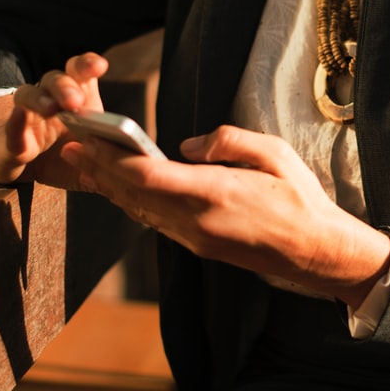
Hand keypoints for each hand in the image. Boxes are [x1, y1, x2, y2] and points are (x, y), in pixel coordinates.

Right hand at [0, 52, 107, 186]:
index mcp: (75, 101)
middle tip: (76, 101)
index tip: (99, 65)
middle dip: (67, 86)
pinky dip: (16, 122)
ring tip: (51, 108)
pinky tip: (20, 117)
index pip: (80, 74)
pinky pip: (11, 127)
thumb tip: (130, 168)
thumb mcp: (90, 161)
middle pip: (56, 80)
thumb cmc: (60, 158)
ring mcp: (26, 116)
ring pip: (28, 94)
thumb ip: (108, 163)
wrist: (18, 166)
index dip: (88, 65)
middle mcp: (50, 100)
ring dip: (41, 98)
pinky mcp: (9, 139)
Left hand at [60, 125, 389, 306]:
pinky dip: (134, 204)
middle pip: (135, 193)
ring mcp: (197, 238)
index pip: (149, 175)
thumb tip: (187, 146)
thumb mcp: (275, 153)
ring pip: (141, 211)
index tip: (89, 139)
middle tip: (73, 146)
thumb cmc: (301, 199)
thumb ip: (228, 141)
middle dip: (101, 169)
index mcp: (216, 192)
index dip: (113, 157)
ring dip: (111, 188)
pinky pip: (157, 222)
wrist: (316, 251)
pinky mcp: (201, 246)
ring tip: (87, 166)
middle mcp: (198, 220)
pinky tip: (123, 191)